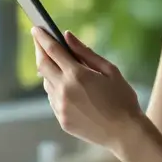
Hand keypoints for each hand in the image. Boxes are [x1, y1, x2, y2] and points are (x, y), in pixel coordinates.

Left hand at [32, 28, 146, 152]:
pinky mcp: (62, 120)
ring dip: (50, 72)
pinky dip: (57, 89)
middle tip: (39, 41)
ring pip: (47, 83)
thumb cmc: (122, 98)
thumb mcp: (110, 70)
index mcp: (77, 75)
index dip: (42, 38)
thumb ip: (86, 52)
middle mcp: (64, 90)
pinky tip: (69, 88)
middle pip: (42, 65)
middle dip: (39, 51)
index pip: (53, 50)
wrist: (125, 133)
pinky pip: (53, 99)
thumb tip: (67, 36)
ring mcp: (61, 107)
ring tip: (60, 66)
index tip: (36, 28)